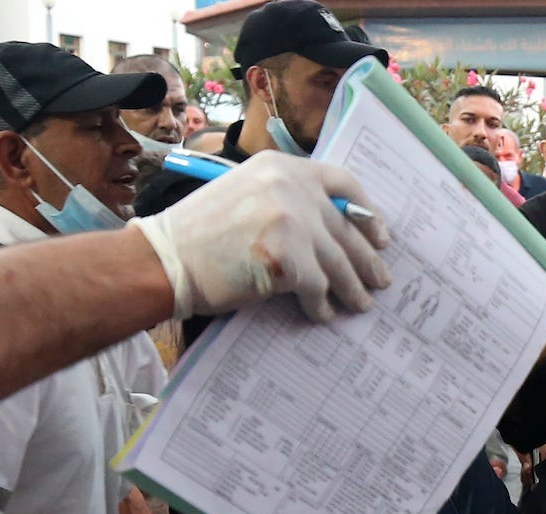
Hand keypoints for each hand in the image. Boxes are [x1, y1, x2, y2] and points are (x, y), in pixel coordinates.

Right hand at [133, 150, 392, 321]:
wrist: (165, 259)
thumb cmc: (195, 235)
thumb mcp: (243, 195)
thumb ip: (283, 200)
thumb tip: (326, 230)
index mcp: (280, 167)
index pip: (342, 182)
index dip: (367, 211)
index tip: (379, 234)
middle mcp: (292, 187)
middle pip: (345, 227)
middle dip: (366, 258)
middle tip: (380, 278)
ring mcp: (293, 221)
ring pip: (338, 260)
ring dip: (351, 287)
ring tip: (360, 304)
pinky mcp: (290, 257)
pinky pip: (319, 287)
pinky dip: (322, 305)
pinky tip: (323, 314)